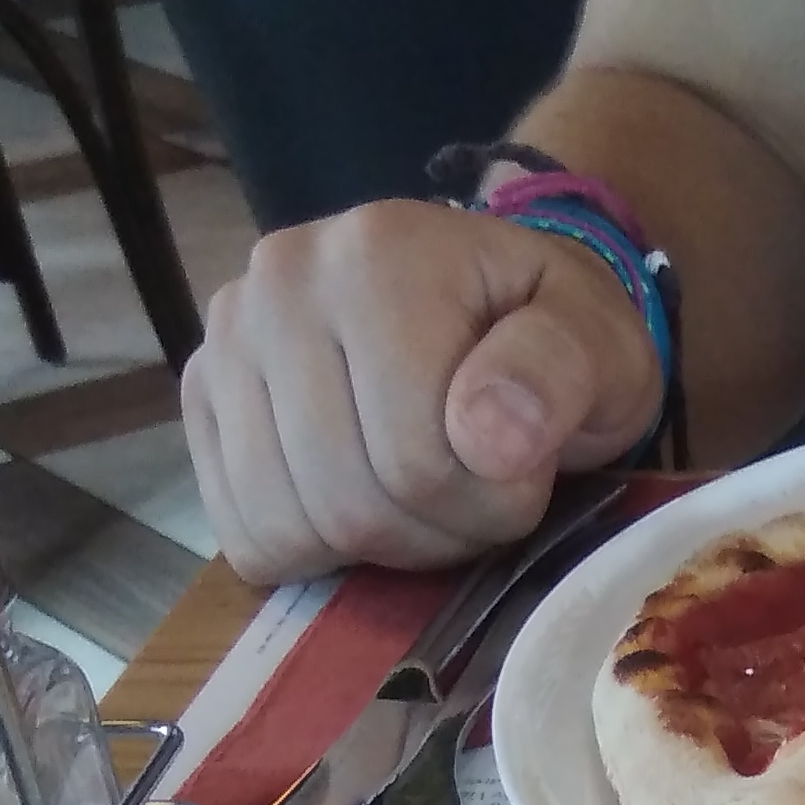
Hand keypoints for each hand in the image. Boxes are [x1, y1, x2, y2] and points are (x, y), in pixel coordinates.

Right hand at [182, 199, 667, 582]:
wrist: (487, 303)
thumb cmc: (550, 336)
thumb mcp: (602, 347)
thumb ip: (558, 375)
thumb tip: (486, 436)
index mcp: (378, 255)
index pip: (418, 464)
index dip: (489, 504)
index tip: (523, 467)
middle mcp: (279, 281)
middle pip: (349, 503)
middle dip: (433, 531)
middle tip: (475, 487)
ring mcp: (226, 338)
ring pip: (291, 528)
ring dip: (374, 547)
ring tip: (422, 487)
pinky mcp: (202, 394)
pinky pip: (244, 533)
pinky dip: (312, 548)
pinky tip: (360, 494)